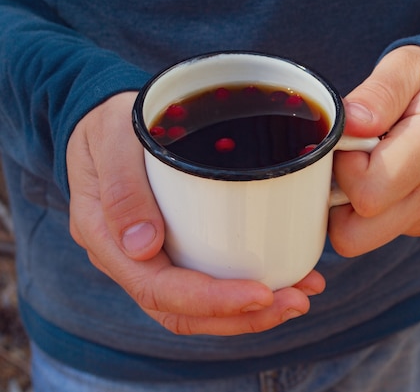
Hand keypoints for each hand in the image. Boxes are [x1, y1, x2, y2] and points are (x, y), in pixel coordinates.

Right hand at [67, 92, 324, 334]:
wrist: (107, 117)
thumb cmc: (113, 122)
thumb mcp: (113, 136)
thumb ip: (123, 186)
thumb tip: (142, 247)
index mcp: (106, 238)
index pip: (158, 290)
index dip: (211, 300)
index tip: (263, 293)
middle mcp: (128, 259)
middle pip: (182, 310)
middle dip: (243, 316)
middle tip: (297, 300)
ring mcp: (150, 257)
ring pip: (197, 306)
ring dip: (250, 311)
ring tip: (299, 296)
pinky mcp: (173, 248)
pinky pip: (205, 281)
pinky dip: (244, 287)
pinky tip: (283, 277)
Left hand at [329, 46, 419, 255]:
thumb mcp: (408, 66)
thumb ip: (379, 92)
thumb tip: (352, 124)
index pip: (367, 192)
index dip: (343, 168)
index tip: (350, 141)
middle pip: (356, 234)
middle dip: (337, 200)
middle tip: (348, 162)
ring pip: (360, 238)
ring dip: (349, 206)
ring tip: (366, 166)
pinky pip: (377, 233)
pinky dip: (368, 210)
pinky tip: (382, 177)